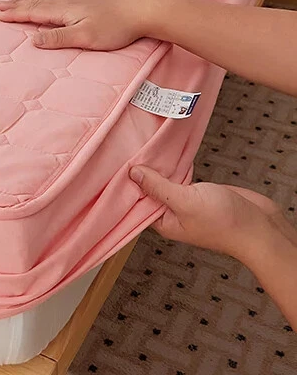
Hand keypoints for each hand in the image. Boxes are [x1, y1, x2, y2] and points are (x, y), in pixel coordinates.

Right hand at [0, 0, 150, 49]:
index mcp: (63, 10)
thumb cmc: (113, 29)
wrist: (139, 13)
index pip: (33, 12)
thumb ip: (57, 38)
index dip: (15, 14)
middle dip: (16, 4)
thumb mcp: (84, 38)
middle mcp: (67, 1)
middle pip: (36, 2)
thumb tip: (32, 40)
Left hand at [130, 165, 293, 262]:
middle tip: (127, 150)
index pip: (137, 201)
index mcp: (164, 222)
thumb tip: (133, 173)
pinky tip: (167, 154)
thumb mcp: (185, 202)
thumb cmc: (226, 223)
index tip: (115, 165)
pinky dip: (175, 166)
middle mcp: (173, 213)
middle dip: (142, 173)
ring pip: (165, 182)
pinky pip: (181, 176)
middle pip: (150, 190)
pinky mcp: (200, 192)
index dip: (127, 184)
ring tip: (143, 148)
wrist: (261, 226)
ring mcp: (187, 202)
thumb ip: (158, 187)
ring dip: (158, 168)